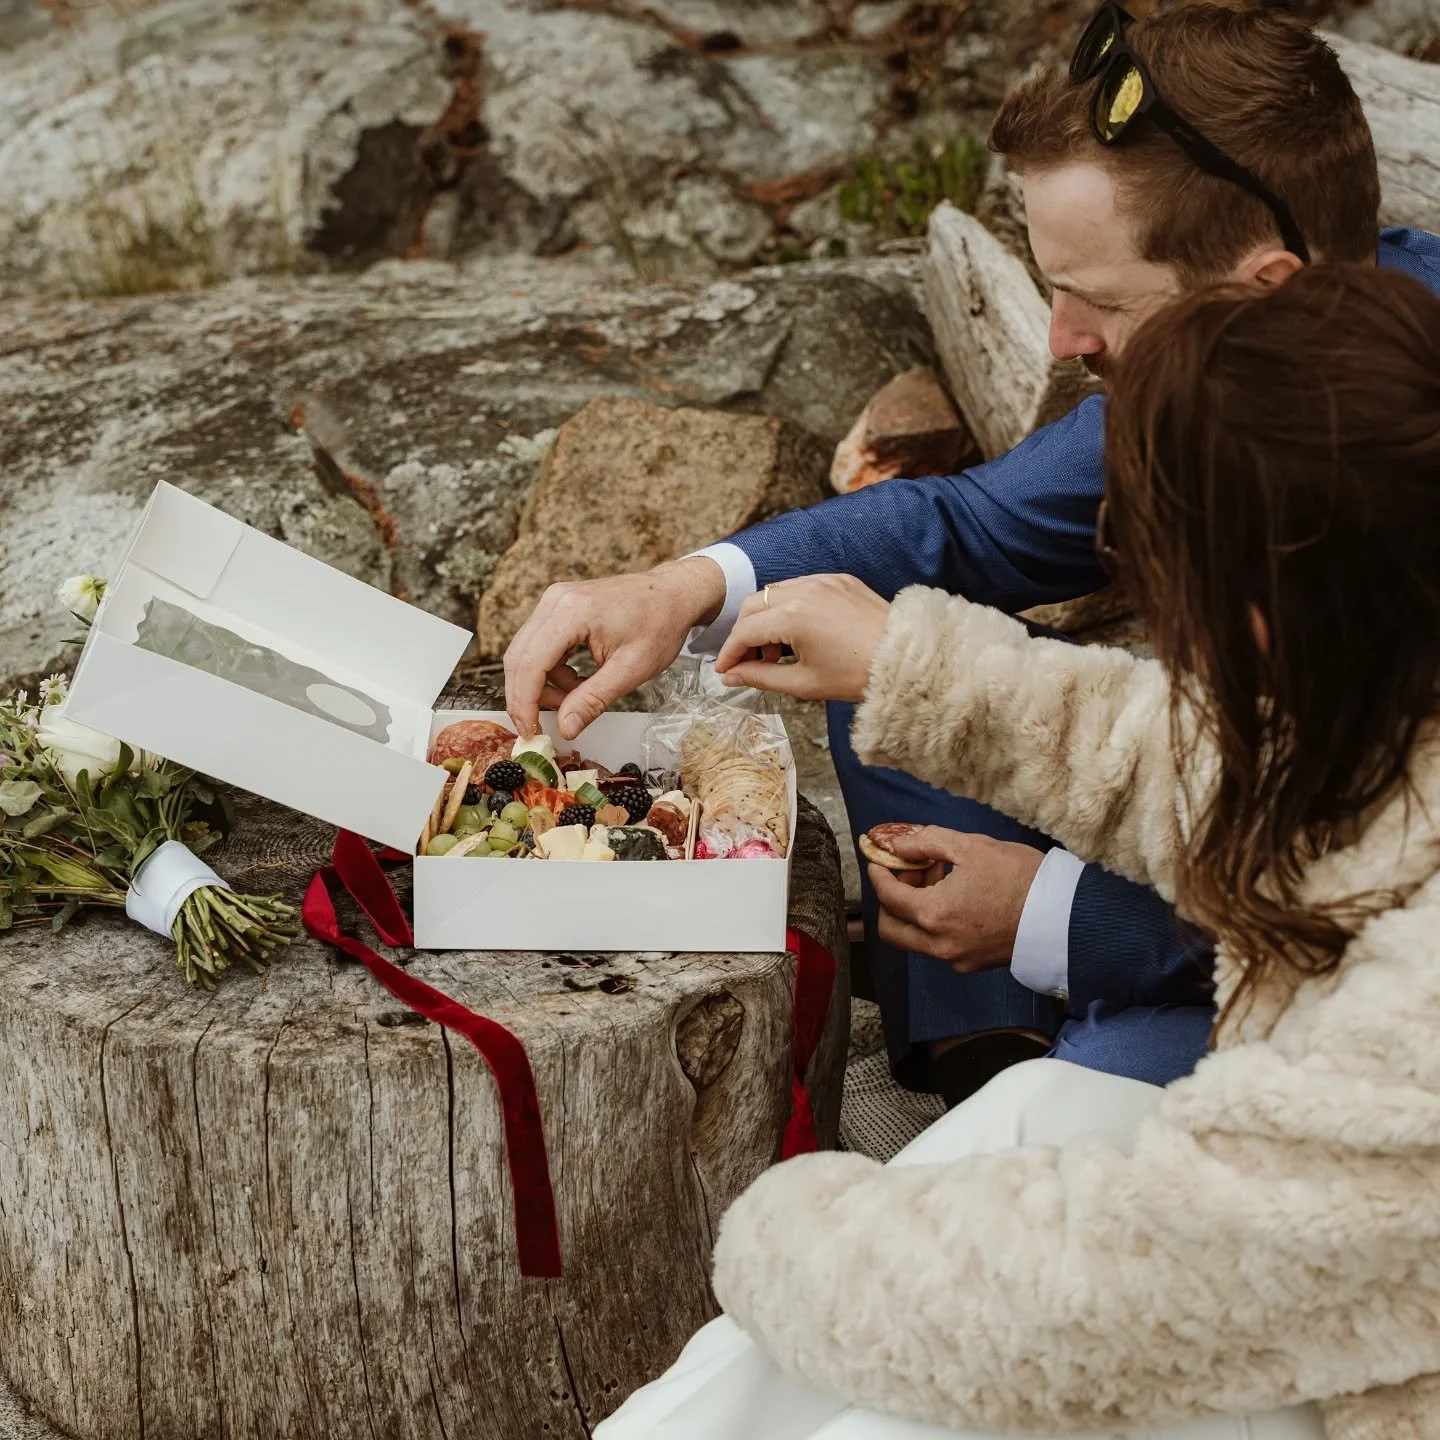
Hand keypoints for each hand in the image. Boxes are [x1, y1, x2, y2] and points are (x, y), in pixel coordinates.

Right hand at [502, 557, 725, 739]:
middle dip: (527, 697)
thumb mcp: (631, 670)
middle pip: (519, 658)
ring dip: (542, 685)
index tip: (530, 731)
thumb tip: (565, 728)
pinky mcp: (558, 607)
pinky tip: (577, 680)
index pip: (529, 664)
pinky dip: (550, 671)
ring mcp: (554, 601)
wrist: (672, 594)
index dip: (523, 703)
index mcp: (572, 612)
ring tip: (576, 698)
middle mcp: (555, 601)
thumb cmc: (659, 624)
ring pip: (526, 653)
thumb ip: (593, 700)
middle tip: (544, 726)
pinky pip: (539, 645)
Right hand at [712, 574, 889, 702]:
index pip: (745, 632)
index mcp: (792, 616)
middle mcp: (804, 590)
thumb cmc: (858, 675)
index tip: (725, 670)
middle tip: (748, 662)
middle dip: (744, 633)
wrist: (906, 661)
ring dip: (766, 618)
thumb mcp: (803, 683)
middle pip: (753, 605)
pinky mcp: (839, 579)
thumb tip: (731, 676)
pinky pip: (802, 586)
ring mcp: (823, 580)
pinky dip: (790, 606)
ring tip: (778, 652)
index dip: (730, 653)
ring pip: (775, 592)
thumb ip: (760, 677)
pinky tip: (799, 633)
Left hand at [868, 827, 1044, 972]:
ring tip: (939, 877)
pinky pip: (939, 945)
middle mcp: (940, 944)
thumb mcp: (971, 847)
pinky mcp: (973, 963)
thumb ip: (926, 843)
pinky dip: (935, 922)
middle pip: (892, 929)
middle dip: (891, 899)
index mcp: (934, 915)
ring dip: (915, 910)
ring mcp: (957, 958)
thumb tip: (897, 844)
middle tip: (910, 872)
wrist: (1065, 915)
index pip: (888, 897)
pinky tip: (956, 896)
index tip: (879, 859)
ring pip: (915, 939)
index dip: (879, 874)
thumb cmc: (1021, 877)